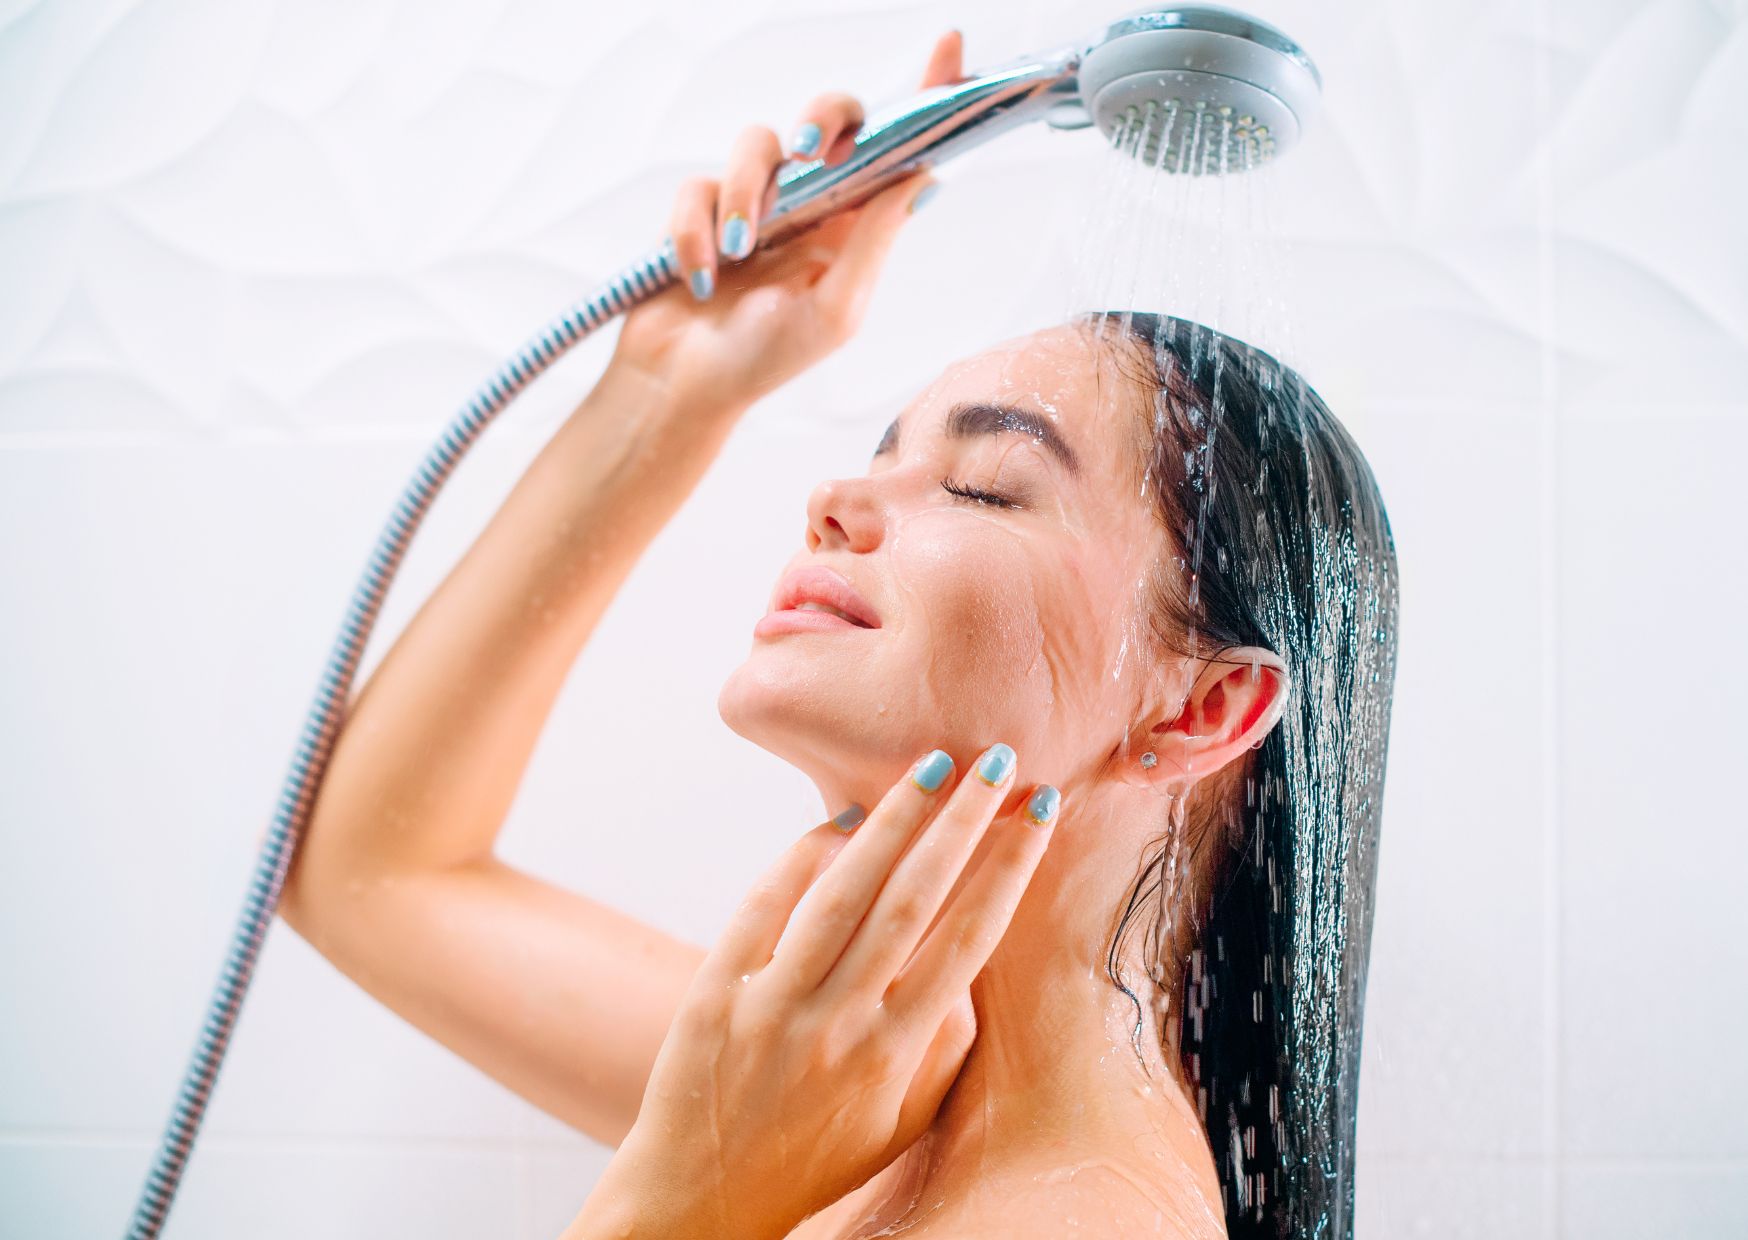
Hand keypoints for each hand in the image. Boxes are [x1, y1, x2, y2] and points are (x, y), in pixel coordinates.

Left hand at [570, 742, 1061, 1239]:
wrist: (704, 1197)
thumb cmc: (818, 1155)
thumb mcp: (905, 1118)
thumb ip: (946, 1042)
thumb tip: (969, 953)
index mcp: (896, 1053)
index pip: (968, 939)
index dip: (1009, 868)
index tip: (1038, 811)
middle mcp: (841, 1024)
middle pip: (913, 900)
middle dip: (963, 823)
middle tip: (998, 761)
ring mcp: (773, 1005)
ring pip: (841, 892)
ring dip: (892, 821)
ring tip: (931, 766)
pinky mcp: (715, 991)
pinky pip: (764, 906)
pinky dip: (800, 857)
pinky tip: (837, 821)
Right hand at [610, 30, 964, 415]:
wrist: (683, 387)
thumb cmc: (763, 360)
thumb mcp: (836, 310)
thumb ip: (874, 240)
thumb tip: (921, 176)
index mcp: (854, 226)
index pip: (897, 150)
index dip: (926, 96)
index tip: (951, 46)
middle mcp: (809, 204)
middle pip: (829, 117)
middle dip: (822, 120)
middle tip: (811, 154)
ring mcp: (752, 201)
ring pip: (757, 143)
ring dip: (745, 196)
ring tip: (739, 254)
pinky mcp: (699, 207)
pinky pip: (696, 187)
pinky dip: (694, 234)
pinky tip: (698, 276)